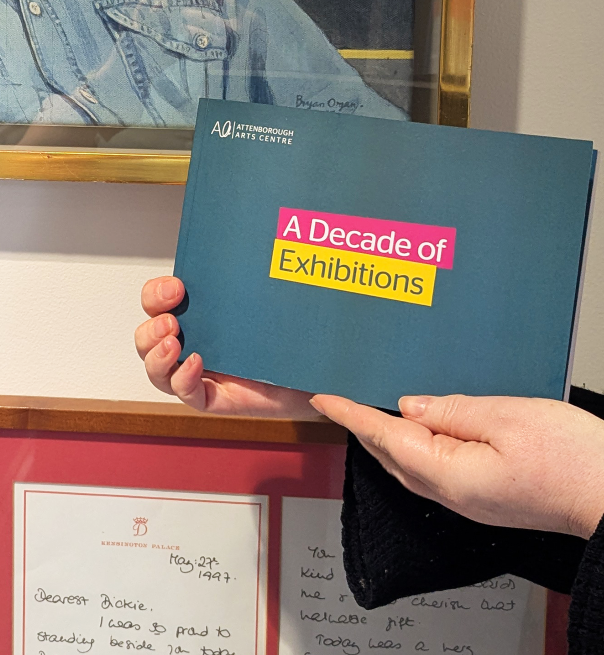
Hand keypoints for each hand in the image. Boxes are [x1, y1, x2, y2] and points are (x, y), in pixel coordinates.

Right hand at [136, 276, 318, 418]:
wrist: (317, 367)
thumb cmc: (288, 333)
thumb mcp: (262, 300)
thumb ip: (244, 284)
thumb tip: (239, 254)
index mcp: (195, 316)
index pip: (156, 303)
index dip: (156, 295)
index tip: (176, 288)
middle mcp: (192, 344)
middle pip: (147, 339)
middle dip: (151, 329)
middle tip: (170, 321)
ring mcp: (200, 374)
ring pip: (157, 371)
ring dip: (156, 356)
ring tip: (173, 344)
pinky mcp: (215, 399)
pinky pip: (187, 395)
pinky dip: (184, 380)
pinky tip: (195, 364)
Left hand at [311, 393, 603, 538]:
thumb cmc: (574, 461)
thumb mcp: (508, 417)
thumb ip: (451, 410)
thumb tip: (409, 406)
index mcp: (446, 472)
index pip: (381, 436)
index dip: (349, 414)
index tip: (323, 398)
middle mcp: (448, 493)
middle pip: (388, 453)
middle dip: (360, 425)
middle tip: (338, 399)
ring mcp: (465, 499)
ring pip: (408, 462)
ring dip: (384, 436)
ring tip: (367, 409)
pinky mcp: (482, 497)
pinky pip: (432, 467)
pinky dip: (412, 446)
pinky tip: (417, 430)